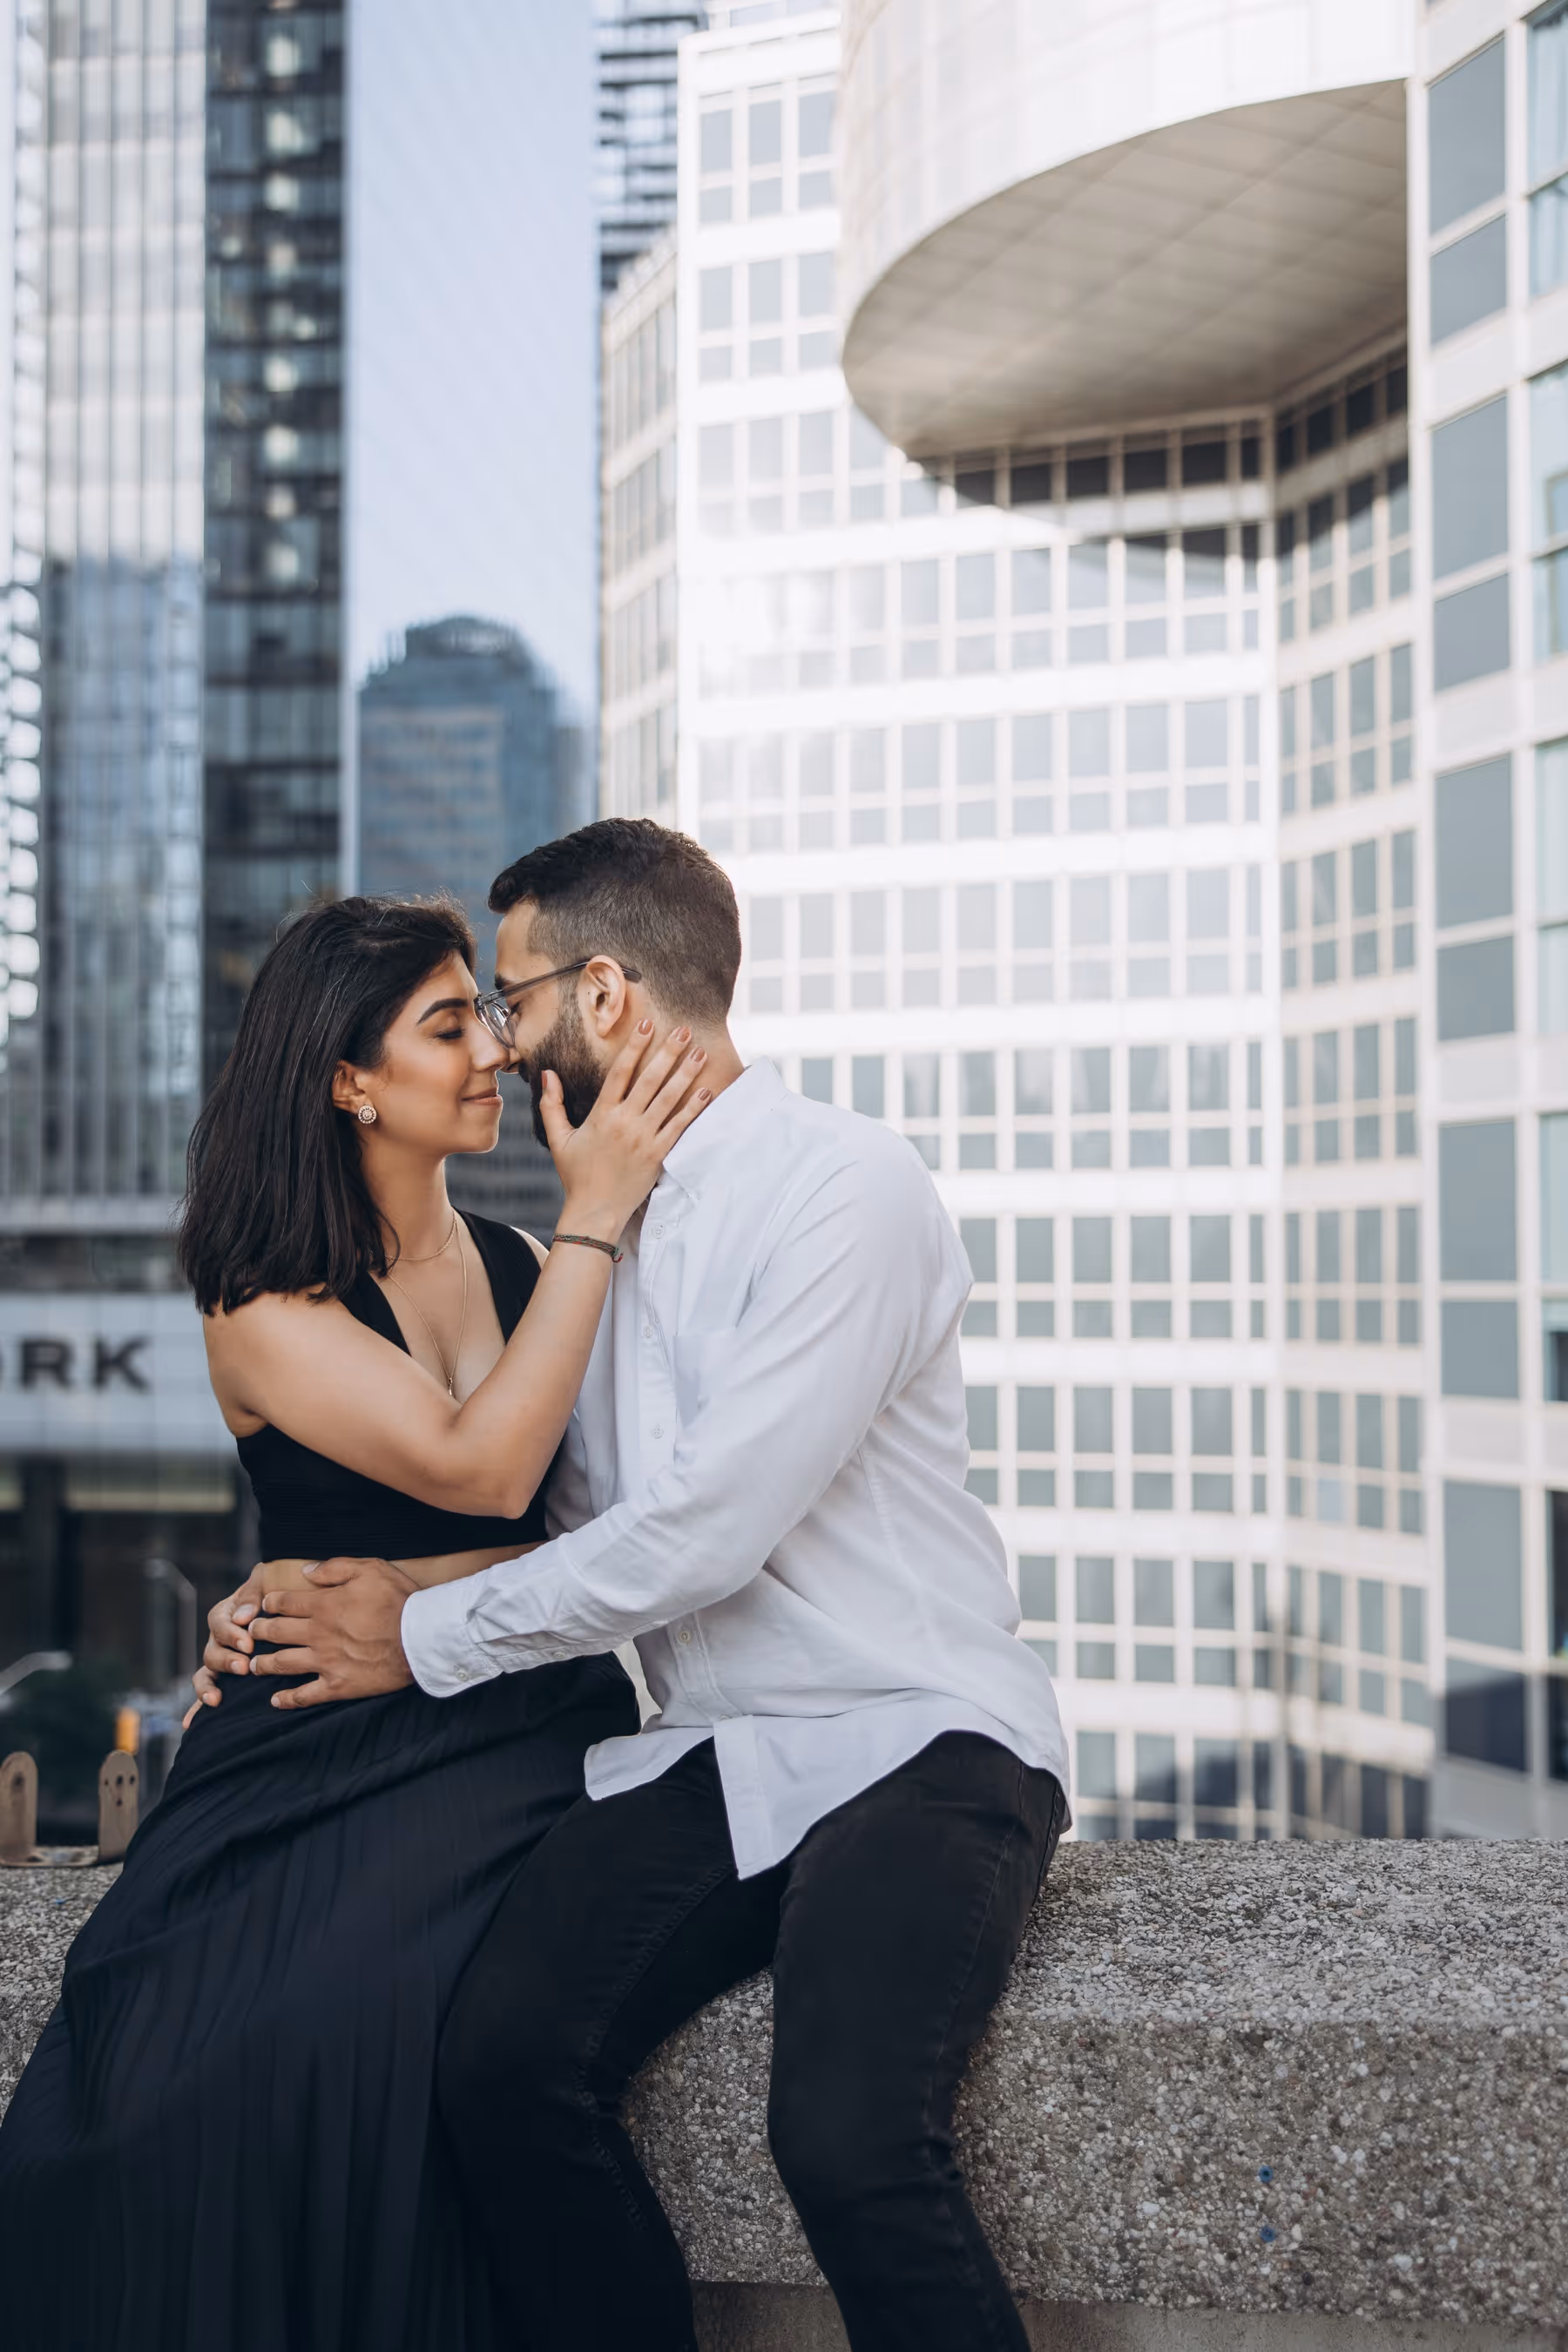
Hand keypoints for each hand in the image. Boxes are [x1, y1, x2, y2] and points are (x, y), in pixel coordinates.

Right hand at [181, 1566, 269, 1726]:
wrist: (288, 1610)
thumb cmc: (277, 1593)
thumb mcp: (267, 1583)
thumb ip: (254, 1592)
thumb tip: (244, 1617)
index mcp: (227, 1614)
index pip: (220, 1623)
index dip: (231, 1634)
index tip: (249, 1644)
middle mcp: (219, 1638)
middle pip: (212, 1651)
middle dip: (226, 1660)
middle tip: (244, 1666)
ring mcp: (220, 1659)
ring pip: (206, 1673)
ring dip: (208, 1686)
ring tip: (217, 1698)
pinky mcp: (224, 1678)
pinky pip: (207, 1691)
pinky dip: (196, 1707)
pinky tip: (189, 1724)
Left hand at [247, 1556, 417, 1710]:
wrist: (423, 1637)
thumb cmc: (400, 1599)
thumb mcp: (371, 1568)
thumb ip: (335, 1568)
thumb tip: (307, 1571)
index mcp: (324, 1605)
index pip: (284, 1603)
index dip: (269, 1603)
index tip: (263, 1605)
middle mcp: (318, 1634)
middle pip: (276, 1632)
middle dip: (259, 1631)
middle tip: (251, 1633)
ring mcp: (326, 1662)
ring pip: (282, 1663)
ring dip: (263, 1664)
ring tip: (254, 1665)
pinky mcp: (338, 1685)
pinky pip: (305, 1696)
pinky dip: (287, 1699)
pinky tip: (275, 1700)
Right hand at [542, 1020, 710, 1238]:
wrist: (594, 1212)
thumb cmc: (576, 1175)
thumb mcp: (558, 1139)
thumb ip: (551, 1105)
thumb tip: (548, 1073)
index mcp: (601, 1115)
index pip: (620, 1072)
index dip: (635, 1046)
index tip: (647, 1024)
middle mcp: (625, 1123)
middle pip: (651, 1079)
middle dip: (669, 1051)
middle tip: (685, 1030)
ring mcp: (644, 1139)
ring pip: (669, 1099)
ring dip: (687, 1073)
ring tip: (701, 1052)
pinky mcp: (659, 1155)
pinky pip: (679, 1126)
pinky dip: (694, 1108)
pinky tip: (706, 1090)